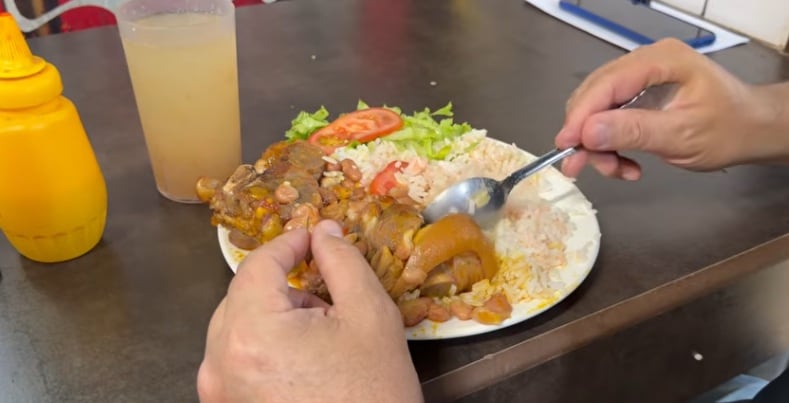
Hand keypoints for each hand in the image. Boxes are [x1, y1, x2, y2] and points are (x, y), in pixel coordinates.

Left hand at [197, 220, 422, 402]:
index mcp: (251, 332)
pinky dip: (265, 346)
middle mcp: (220, 362)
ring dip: (275, 317)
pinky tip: (303, 361)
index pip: (258, 264)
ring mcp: (219, 390)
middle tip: (326, 298)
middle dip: (284, 287)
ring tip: (320, 337)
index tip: (314, 239)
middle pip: (243, 295)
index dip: (288, 243)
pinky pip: (236, 358)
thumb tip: (324, 232)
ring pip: (238, 326)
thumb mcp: (370, 315)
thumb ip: (343, 262)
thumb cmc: (373, 393)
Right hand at [556, 38, 787, 178]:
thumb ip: (633, 131)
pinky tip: (625, 163)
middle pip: (596, 95)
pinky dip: (611, 143)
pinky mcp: (639, 94)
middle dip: (586, 134)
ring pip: (598, 109)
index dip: (580, 115)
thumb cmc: (727, 130)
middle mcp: (646, 62)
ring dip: (599, 144)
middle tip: (581, 166)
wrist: (752, 130)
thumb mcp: (681, 135)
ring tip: (616, 170)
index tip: (564, 146)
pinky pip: (610, 117)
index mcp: (661, 61)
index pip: (607, 84)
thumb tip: (586, 132)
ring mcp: (641, 77)